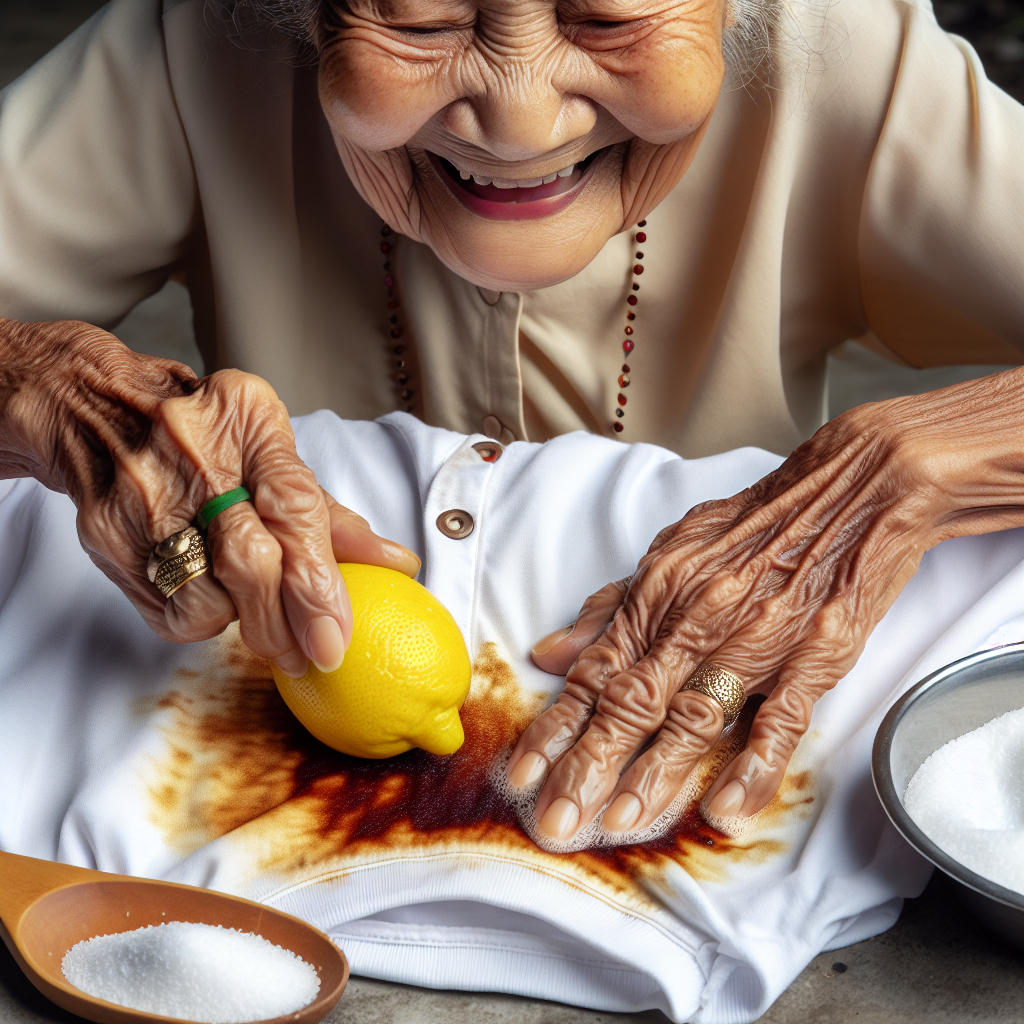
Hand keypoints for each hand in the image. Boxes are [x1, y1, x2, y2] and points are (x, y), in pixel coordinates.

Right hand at [0, 319, 419, 675]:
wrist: (99, 412)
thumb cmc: (207, 438)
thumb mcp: (274, 453)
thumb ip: (331, 514)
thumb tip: (396, 563)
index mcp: (250, 425)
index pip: (294, 507)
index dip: (318, 580)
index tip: (336, 635)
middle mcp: (194, 456)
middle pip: (250, 562)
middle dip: (287, 623)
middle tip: (311, 653)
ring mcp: (145, 499)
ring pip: (210, 599)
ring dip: (243, 621)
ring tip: (253, 603)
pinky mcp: (109, 539)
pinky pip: (170, 612)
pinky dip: (202, 619)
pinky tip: (210, 594)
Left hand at [510, 370, 1023, 839]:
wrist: (852, 490)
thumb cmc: (755, 525)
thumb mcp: (671, 550)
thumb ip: (610, 607)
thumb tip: (549, 652)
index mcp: (658, 593)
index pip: (594, 671)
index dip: (554, 727)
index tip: (521, 774)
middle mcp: (698, 617)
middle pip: (633, 701)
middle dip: (587, 765)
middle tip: (554, 821)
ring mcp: (758, 638)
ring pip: (696, 714)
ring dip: (656, 772)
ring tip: (621, 821)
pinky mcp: (815, 654)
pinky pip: (781, 717)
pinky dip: (753, 765)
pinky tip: (726, 807)